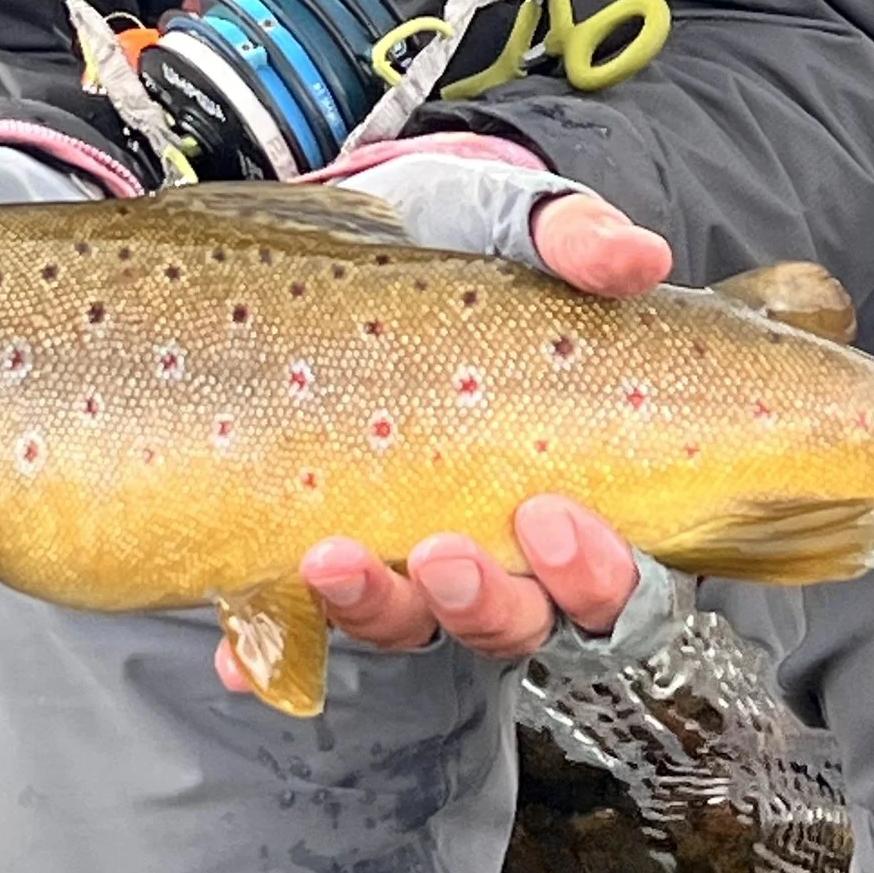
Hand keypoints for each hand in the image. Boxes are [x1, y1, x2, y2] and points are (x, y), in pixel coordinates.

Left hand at [214, 184, 671, 688]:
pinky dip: (265, 646)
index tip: (551, 512)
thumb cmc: (457, 240)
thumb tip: (638, 258)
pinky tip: (235, 652)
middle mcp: (490, 539)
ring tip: (329, 558)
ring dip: (372, 609)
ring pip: (406, 626)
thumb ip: (575, 238)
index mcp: (565, 485)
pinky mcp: (312, 544)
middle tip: (445, 552)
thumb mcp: (514, 220)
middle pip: (512, 622)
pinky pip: (291, 626)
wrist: (347, 222)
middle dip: (484, 604)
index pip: (606, 576)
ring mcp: (398, 551)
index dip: (591, 573)